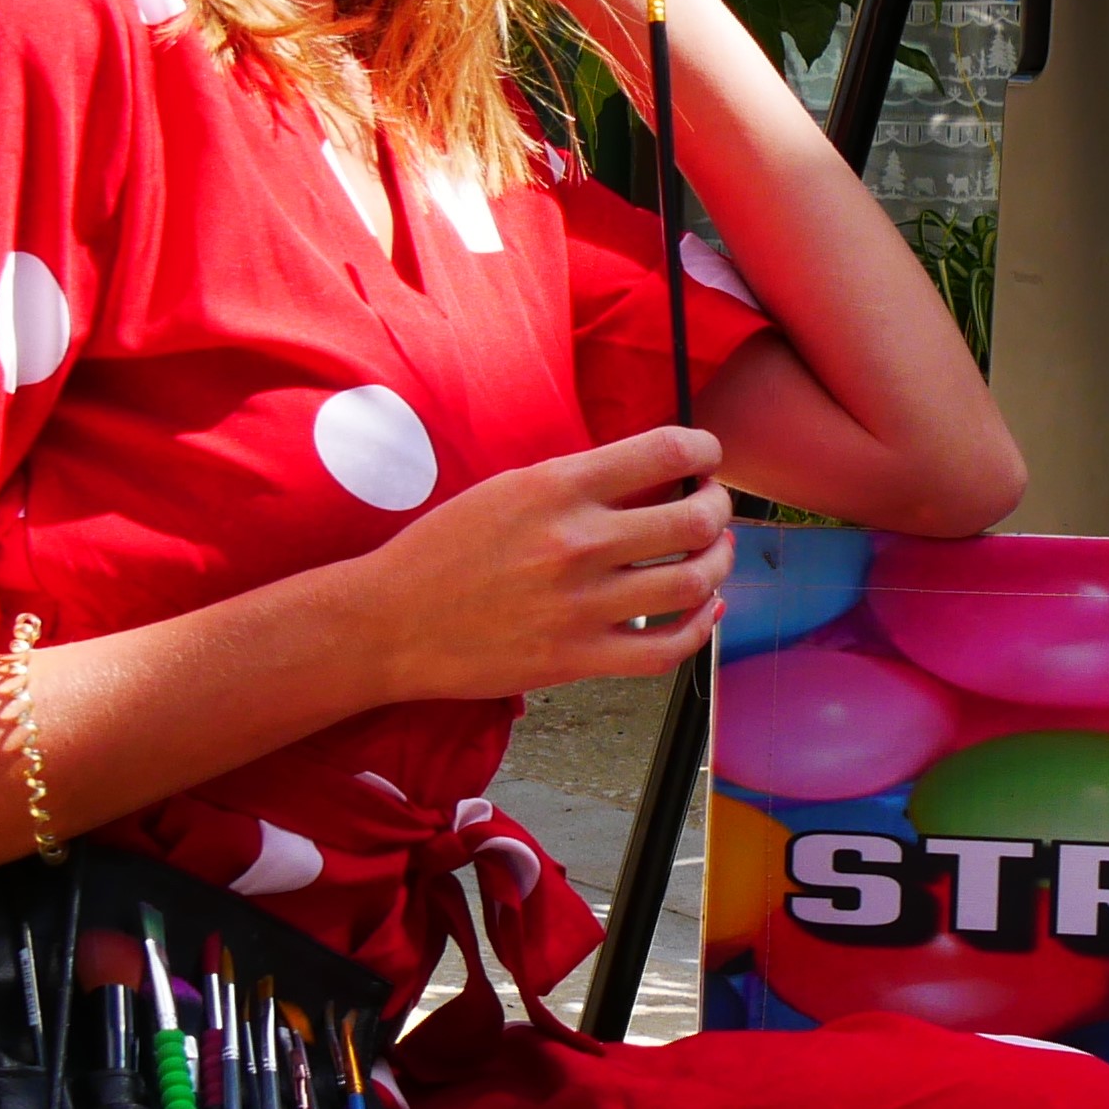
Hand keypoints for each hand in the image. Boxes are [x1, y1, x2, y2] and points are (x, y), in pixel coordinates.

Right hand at [343, 428, 732, 702]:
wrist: (388, 622)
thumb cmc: (442, 552)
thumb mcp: (507, 489)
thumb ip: (578, 482)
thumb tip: (651, 475)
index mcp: (557, 488)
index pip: (664, 450)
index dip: (704, 450)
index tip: (708, 456)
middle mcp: (577, 543)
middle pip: (694, 519)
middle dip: (719, 508)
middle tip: (714, 506)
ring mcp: (582, 605)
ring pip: (693, 583)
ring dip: (718, 564)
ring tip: (713, 553)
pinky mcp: (578, 659)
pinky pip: (667, 649)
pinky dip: (699, 628)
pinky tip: (703, 609)